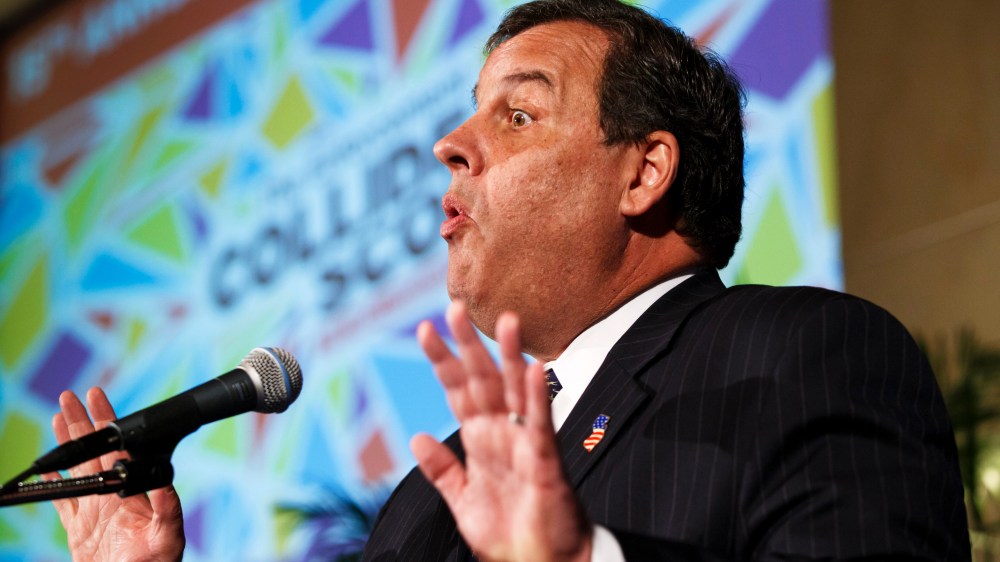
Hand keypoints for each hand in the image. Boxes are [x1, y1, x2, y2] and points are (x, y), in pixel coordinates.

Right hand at [48, 387, 184, 561]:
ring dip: (67, 444)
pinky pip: (63, 501)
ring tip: (58, 417)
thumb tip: (164, 480)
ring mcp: (96, 511)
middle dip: (82, 423)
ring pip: (76, 469)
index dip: (107, 422)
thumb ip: (167, 508)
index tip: (97, 398)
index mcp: (134, 493)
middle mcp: (114, 497)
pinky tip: (45, 469)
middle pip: (94, 452)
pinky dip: (52, 484)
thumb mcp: (168, 536)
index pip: (120, 449)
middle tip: (71, 396)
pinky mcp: (79, 530)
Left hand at [411, 301, 592, 561]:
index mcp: (480, 439)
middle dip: (468, 344)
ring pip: (515, 391)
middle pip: (482, 380)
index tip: (425, 329)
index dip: (442, 360)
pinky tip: (535, 369)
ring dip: (509, 356)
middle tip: (454, 307)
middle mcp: (502, 433)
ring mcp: (523, 443)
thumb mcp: (463, 500)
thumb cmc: (508, 532)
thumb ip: (441, 470)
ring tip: (505, 321)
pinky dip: (537, 397)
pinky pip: (541, 424)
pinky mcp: (544, 461)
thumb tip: (416, 437)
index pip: (457, 390)